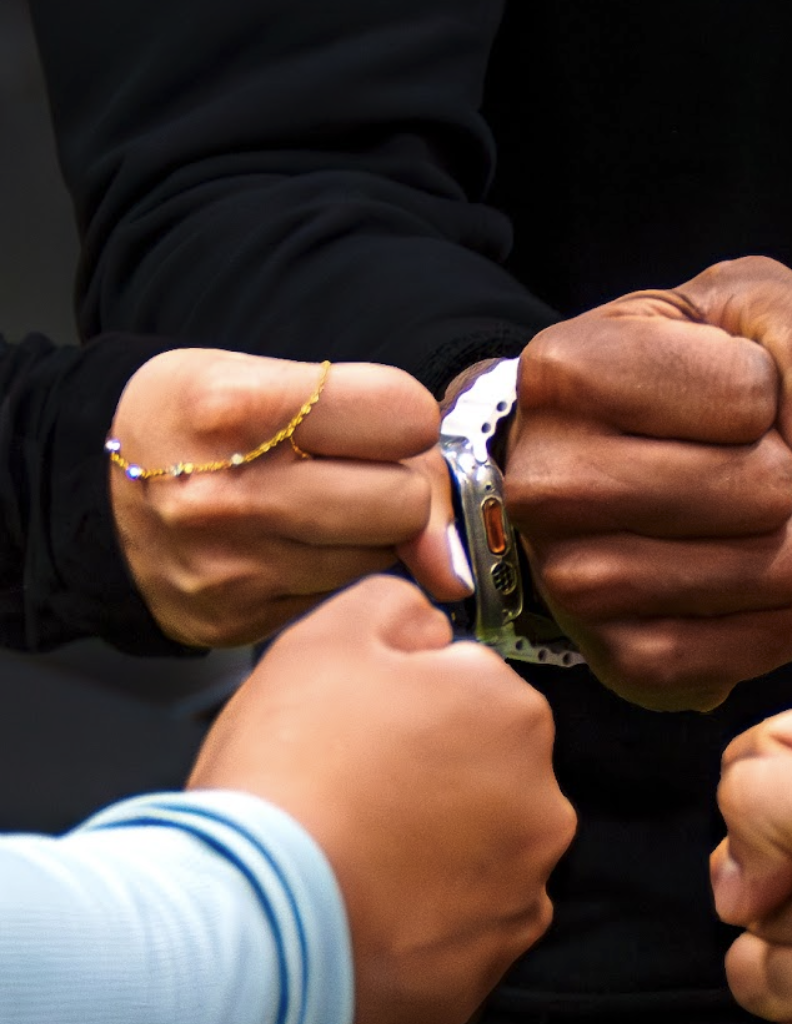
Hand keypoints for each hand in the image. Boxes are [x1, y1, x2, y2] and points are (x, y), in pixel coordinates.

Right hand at [110, 350, 472, 646]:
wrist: (86, 492)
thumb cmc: (192, 426)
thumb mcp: (267, 383)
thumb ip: (380, 437)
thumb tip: (452, 555)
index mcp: (238, 408)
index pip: (408, 415)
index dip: (405, 420)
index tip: (376, 422)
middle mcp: (231, 494)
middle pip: (403, 502)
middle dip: (396, 487)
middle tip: (347, 474)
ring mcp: (234, 566)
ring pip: (382, 558)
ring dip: (368, 536)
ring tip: (311, 510)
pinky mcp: (239, 618)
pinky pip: (343, 597)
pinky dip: (334, 573)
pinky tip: (290, 548)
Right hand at [187, 575, 575, 1023]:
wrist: (255, 919)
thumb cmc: (288, 774)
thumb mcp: (325, 638)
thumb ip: (395, 607)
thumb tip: (430, 625)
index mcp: (513, 711)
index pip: (466, 688)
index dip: (401, 705)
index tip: (355, 733)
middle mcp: (543, 798)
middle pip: (483, 770)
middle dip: (430, 776)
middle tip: (349, 795)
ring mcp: (526, 883)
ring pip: (480, 847)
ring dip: (434, 847)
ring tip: (354, 857)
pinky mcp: (498, 954)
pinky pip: (468, 920)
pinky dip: (430, 915)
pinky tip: (372, 908)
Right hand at [497, 255, 791, 710]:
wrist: (591, 472)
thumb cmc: (675, 378)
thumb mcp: (741, 312)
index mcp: (566, 373)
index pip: (750, 394)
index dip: (765, 394)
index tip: (716, 401)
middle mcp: (551, 485)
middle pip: (766, 490)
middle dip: (779, 475)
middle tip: (730, 470)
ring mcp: (579, 585)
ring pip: (777, 570)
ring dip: (787, 541)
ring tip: (732, 523)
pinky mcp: (626, 660)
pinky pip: (772, 638)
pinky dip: (788, 609)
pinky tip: (743, 577)